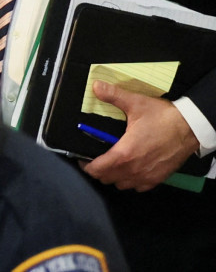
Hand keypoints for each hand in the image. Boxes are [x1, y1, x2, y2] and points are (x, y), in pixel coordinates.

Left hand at [81, 80, 199, 190]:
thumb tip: (96, 85)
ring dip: (113, 177)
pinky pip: (138, 187)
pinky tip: (130, 169)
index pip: (97, 170)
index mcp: (124, 153)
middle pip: (107, 179)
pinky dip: (131, 181)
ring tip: (111, 164)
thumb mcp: (136, 103)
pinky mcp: (158, 178)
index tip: (82, 158)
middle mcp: (134, 169)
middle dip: (98, 171)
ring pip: (122, 185)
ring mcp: (147, 176)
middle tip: (95, 159)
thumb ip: (113, 95)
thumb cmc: (162, 117)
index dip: (86, 166)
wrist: (190, 128)